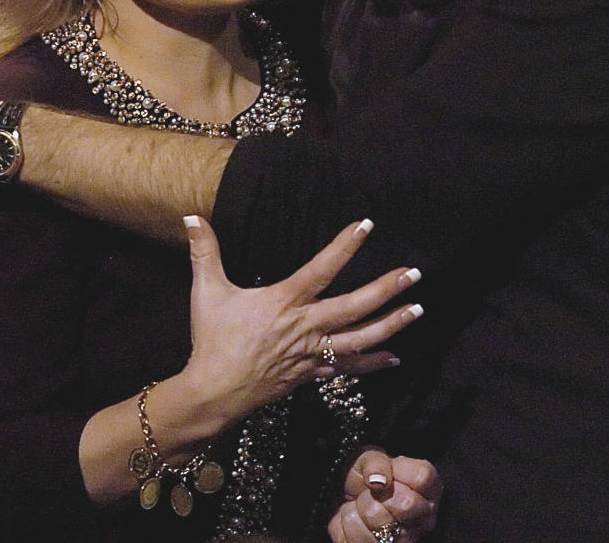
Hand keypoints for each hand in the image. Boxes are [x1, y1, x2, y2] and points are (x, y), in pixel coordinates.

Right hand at [182, 216, 422, 419]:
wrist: (214, 393)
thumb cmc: (212, 340)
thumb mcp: (206, 291)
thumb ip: (204, 250)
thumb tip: (191, 216)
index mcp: (283, 301)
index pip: (322, 268)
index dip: (345, 246)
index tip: (367, 225)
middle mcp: (304, 326)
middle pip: (353, 307)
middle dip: (385, 290)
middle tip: (413, 275)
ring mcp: (311, 352)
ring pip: (359, 339)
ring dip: (390, 325)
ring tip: (417, 310)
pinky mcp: (311, 373)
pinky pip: (348, 368)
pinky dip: (373, 363)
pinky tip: (395, 357)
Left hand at [328, 450, 442, 541]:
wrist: (346, 499)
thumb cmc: (365, 476)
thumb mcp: (369, 457)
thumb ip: (376, 462)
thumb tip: (378, 481)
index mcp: (427, 488)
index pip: (422, 477)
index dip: (397, 472)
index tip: (385, 475)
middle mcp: (424, 517)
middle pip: (406, 503)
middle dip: (378, 492)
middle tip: (372, 491)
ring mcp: (407, 540)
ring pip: (381, 524)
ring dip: (360, 509)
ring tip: (363, 506)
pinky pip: (360, 539)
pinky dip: (349, 525)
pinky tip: (356, 520)